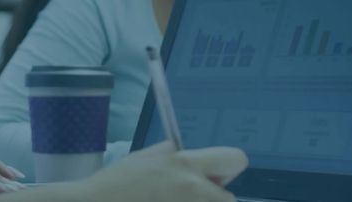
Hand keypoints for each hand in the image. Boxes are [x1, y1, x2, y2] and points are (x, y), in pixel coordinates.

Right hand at [62, 142, 247, 201]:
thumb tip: (185, 153)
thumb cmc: (115, 183)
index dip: (225, 168)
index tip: (212, 176)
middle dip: (211, 196)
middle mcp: (193, 188)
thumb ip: (170, 153)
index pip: (236, 160)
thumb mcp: (144, 157)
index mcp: (184, 164)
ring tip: (169, 201)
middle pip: (228, 197)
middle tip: (183, 194)